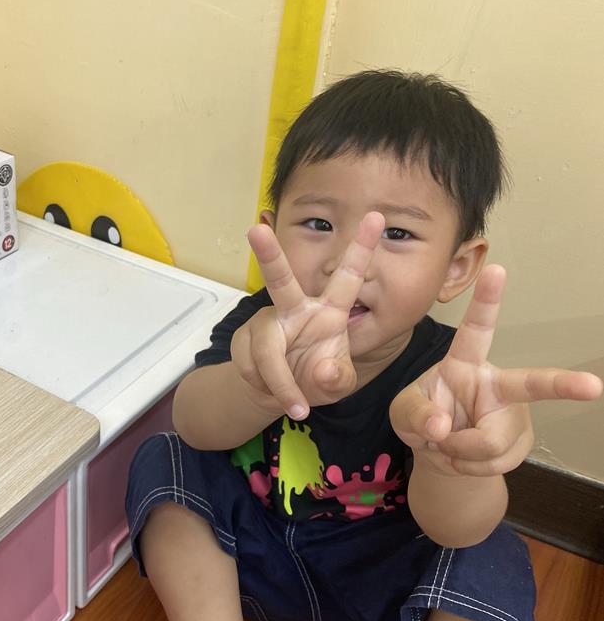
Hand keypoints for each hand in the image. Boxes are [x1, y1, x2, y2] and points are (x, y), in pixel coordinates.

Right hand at [231, 212, 384, 418]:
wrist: (278, 396)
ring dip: (280, 381)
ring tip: (293, 403)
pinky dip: (265, 387)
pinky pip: (252, 366)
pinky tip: (270, 387)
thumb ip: (338, 379)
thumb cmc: (316, 378)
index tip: (377, 216)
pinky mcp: (243, 340)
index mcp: (329, 311)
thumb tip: (322, 370)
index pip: (348, 276)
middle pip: (279, 280)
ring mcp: (266, 323)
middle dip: (267, 255)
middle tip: (256, 230)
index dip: (363, 248)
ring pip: (267, 349)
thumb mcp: (337, 385)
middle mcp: (295, 309)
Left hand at [390, 265, 602, 476]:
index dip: (487, 300)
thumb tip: (443, 429)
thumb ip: (416, 415)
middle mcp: (497, 384)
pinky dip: (467, 467)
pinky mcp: (521, 442)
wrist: (438, 453)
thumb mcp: (403, 413)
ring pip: (491, 442)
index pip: (476, 329)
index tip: (497, 268)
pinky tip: (461, 457)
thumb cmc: (422, 418)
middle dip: (564, 385)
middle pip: (531, 385)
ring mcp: (514, 415)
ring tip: (447, 444)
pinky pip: (493, 464)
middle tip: (593, 386)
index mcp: (465, 363)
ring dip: (459, 453)